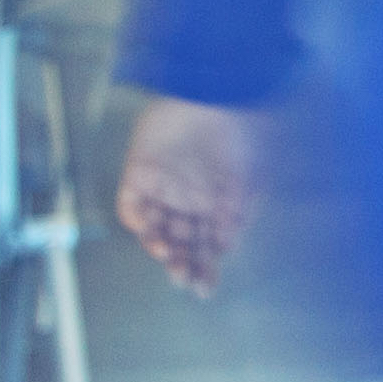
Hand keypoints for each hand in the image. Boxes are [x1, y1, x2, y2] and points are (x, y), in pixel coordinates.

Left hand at [115, 96, 260, 297]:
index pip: (206, 242)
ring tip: (169, 259)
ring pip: (156, 228)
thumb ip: (237, 215)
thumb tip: (227, 248)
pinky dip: (140, 224)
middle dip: (184, 262)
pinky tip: (153, 236)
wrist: (217, 92)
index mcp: (215, 200)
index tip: (205, 289)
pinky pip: (132, 206)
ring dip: (160, 247)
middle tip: (186, 280)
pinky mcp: (139, 172)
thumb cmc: (244, 131)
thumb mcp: (250, 179)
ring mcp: (163, 186)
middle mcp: (188, 197)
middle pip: (181, 239)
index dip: (205, 266)